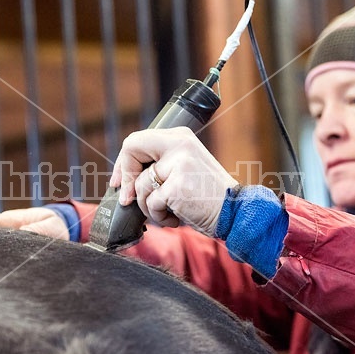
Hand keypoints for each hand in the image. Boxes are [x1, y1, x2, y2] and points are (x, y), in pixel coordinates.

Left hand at [110, 127, 238, 235]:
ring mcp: (179, 165)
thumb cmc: (207, 195)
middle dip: (125, 178)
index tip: (119, 181)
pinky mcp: (177, 187)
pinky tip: (177, 216)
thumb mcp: (184, 167)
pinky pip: (151, 204)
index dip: (123, 162)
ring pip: (140, 186)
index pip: (137, 140)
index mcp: (180, 137)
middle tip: (127, 199)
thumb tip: (124, 176)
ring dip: (149, 206)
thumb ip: (160, 164)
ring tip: (170, 209)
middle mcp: (180, 145)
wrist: (235, 212)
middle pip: (131, 150)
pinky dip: (160, 216)